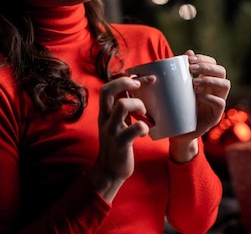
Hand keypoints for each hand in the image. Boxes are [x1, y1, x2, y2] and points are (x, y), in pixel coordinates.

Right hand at [88, 75, 150, 201]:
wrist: (109, 171)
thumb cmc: (118, 144)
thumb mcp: (116, 123)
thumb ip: (122, 109)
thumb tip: (137, 90)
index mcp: (105, 112)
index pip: (108, 87)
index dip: (124, 79)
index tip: (141, 79)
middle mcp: (105, 118)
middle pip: (107, 90)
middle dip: (125, 82)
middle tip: (140, 86)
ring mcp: (112, 130)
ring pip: (122, 105)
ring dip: (138, 104)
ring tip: (144, 112)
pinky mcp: (120, 143)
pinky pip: (135, 128)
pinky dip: (144, 126)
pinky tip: (145, 131)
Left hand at [169, 49, 229, 161]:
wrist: (178, 133)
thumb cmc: (177, 108)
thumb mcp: (178, 89)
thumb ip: (182, 72)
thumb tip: (188, 52)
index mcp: (207, 81)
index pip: (213, 63)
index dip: (204, 59)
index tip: (189, 59)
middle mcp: (215, 90)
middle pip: (221, 71)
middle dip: (207, 67)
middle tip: (191, 68)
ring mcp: (217, 102)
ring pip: (225, 84)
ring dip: (210, 80)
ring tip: (193, 82)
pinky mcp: (216, 116)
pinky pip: (220, 103)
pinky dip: (210, 97)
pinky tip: (197, 96)